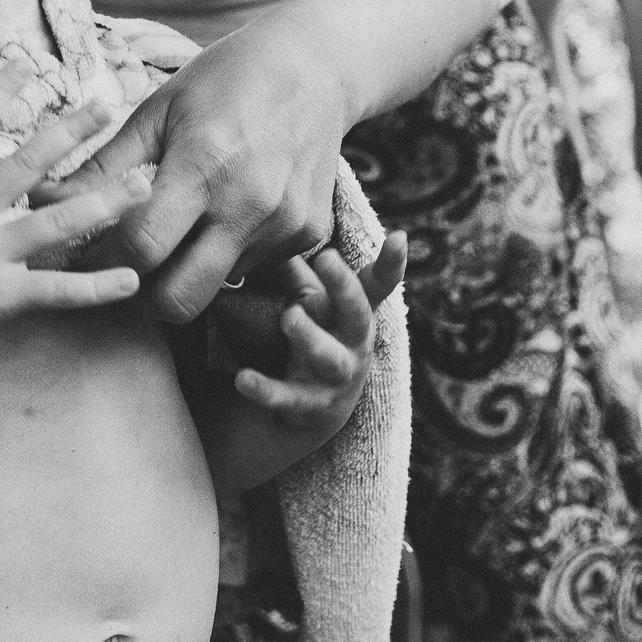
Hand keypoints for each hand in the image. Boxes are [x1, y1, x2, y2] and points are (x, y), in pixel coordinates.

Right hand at [0, 62, 150, 358]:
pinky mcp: (3, 292)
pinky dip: (96, 288)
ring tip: (142, 187)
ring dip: (105, 203)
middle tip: (107, 104)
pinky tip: (131, 280)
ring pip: (59, 221)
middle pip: (31, 161)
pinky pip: (58, 289)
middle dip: (72, 131)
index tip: (26, 62)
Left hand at [47, 20, 350, 322]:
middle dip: (142, 297)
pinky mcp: (310, 235)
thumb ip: (102, 166)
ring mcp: (285, 226)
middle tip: (127, 268)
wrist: (314, 68)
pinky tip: (227, 210)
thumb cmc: (224, 80)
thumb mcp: (157, 110)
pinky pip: (253, 268)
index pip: (141, 249)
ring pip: (216, 287)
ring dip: (188, 270)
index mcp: (204, 166)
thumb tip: (39, 200)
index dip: (103, 260)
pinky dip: (228, 253)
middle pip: (179, 300)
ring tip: (182, 225)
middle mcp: (250, 205)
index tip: (88, 251)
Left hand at [228, 235, 406, 431]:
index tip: (398, 237)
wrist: (314, 411)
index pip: (377, 286)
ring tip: (289, 316)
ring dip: (310, 336)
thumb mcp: (312, 304)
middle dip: (344, 287)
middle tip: (327, 257)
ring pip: (329, 358)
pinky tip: (243, 379)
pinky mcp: (309, 406)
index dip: (391, 264)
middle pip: (358, 315)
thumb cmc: (316, 336)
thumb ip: (297, 272)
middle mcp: (354, 344)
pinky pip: (288, 398)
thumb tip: (275, 230)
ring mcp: (335, 378)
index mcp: (356, 314)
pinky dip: (265, 389)